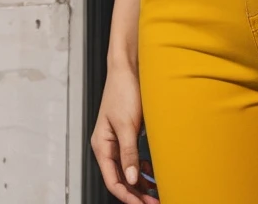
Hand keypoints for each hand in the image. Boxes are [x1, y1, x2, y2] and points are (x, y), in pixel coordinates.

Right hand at [90, 64, 157, 202]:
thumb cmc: (123, 91)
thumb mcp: (127, 125)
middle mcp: (108, 145)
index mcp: (102, 145)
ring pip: (128, 169)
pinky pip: (134, 157)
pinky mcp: (129, 133)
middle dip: (136, 192)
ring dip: (141, 182)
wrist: (129, 67)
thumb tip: (132, 178)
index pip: (112, 180)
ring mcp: (119, 140)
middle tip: (154, 202)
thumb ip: (129, 153)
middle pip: (120, 177)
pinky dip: (143, 168)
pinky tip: (153, 173)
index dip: (127, 195)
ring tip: (156, 193)